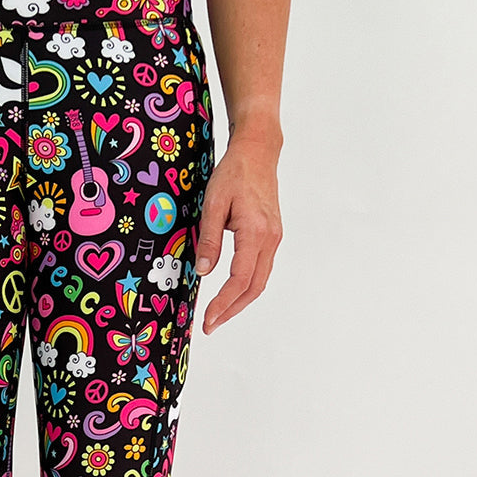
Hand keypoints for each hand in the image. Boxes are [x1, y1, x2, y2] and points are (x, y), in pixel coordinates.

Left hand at [194, 135, 282, 333]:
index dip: (222, 303)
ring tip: (218, 315)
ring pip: (260, 281)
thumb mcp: (212, 203)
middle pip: (254, 287)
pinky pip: (261, 269)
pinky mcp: (272, 235)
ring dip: (240, 301)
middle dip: (231, 310)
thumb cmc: (234, 172)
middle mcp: (270, 238)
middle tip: (210, 326)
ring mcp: (274, 238)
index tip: (207, 319)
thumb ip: (208, 239)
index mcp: (255, 232)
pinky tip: (232, 293)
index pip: (239, 279)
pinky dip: (247, 286)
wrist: (258, 151)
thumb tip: (203, 271)